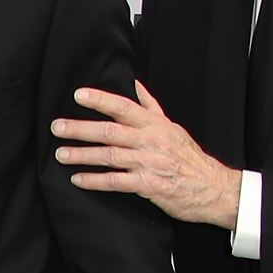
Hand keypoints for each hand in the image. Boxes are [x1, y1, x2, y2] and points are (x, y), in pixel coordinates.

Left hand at [54, 83, 241, 226]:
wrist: (214, 188)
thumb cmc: (189, 157)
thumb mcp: (172, 127)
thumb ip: (150, 107)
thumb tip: (134, 84)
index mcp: (155, 125)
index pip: (124, 106)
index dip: (101, 100)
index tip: (79, 95)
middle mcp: (151, 141)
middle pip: (111, 131)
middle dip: (81, 129)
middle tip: (57, 127)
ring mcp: (150, 163)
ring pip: (110, 156)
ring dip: (82, 155)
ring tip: (61, 155)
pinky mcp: (150, 186)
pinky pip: (117, 182)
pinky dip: (95, 181)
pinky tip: (78, 180)